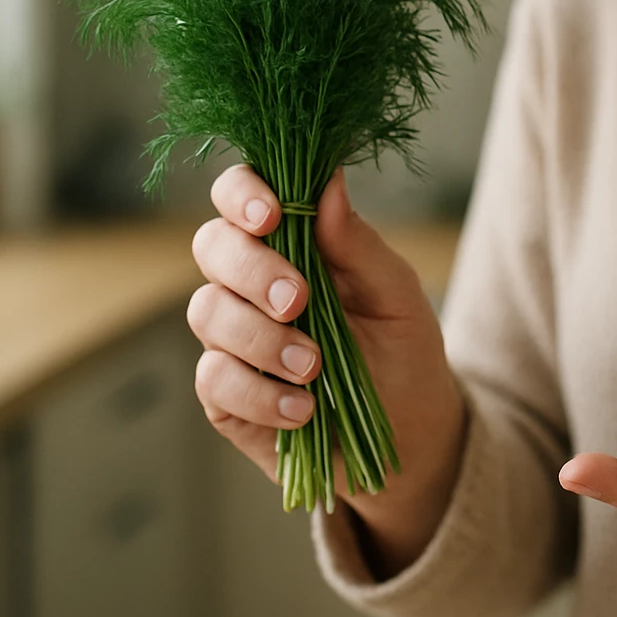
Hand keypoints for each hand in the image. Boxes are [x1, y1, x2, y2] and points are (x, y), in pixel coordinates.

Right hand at [188, 164, 466, 574]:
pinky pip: (214, 380)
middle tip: (298, 301)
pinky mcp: (225, 395)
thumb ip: (358, 243)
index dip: (242, 193)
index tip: (271, 214)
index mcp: (290, 241)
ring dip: (260, 338)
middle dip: (252, 270)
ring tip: (314, 367)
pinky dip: (259, 394)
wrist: (409, 436)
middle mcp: (249, 283)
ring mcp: (231, 338)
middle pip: (211, 246)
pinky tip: (301, 409)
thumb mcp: (397, 296)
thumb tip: (330, 180)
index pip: (240, 194)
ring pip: (207, 313)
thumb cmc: (403, 351)